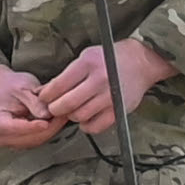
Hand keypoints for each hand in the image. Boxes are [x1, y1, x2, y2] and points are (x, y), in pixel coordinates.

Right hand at [0, 64, 59, 147]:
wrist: (5, 89)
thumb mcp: (22, 88)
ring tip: (63, 114)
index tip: (47, 122)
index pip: (16, 128)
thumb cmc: (12, 86)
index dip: (33, 126)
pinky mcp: (21, 143)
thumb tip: (47, 115)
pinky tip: (57, 119)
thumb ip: (34, 102)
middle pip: (29, 138)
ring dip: (52, 129)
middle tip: (65, 114)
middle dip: (49, 127)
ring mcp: (11, 143)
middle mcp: (1, 136)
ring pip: (37, 140)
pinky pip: (39, 140)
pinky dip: (49, 130)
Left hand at [42, 38, 171, 137]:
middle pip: (67, 104)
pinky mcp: (118, 110)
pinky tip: (85, 118)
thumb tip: (43, 92)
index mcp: (88, 63)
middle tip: (54, 108)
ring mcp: (110, 96)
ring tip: (71, 110)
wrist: (140, 62)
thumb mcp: (86, 57)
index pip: (59, 85)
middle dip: (55, 109)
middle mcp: (99, 80)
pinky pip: (96, 126)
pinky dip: (86, 126)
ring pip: (80, 116)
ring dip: (71, 116)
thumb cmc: (108, 59)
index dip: (46, 95)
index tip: (44, 98)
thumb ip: (66, 75)